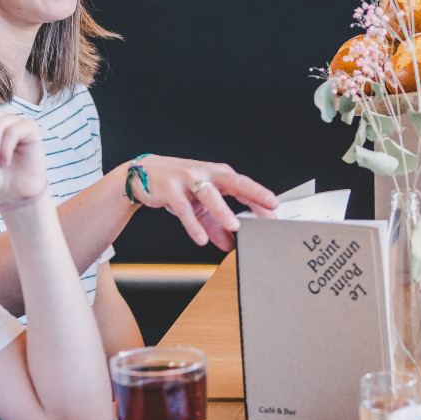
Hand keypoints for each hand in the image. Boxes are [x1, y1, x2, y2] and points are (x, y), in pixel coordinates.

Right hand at [126, 155, 278, 249]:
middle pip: (235, 182)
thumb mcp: (199, 206)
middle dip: (254, 193)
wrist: (144, 174)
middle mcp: (207, 173)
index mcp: (219, 175)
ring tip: (235, 227)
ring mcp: (188, 179)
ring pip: (209, 193)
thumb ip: (215, 225)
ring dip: (223, 210)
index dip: (261, 198)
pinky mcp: (170, 189)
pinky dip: (193, 224)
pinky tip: (201, 239)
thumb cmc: (178, 186)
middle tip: (270, 206)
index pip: (245, 186)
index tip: (276, 211)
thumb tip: (230, 245)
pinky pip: (184, 208)